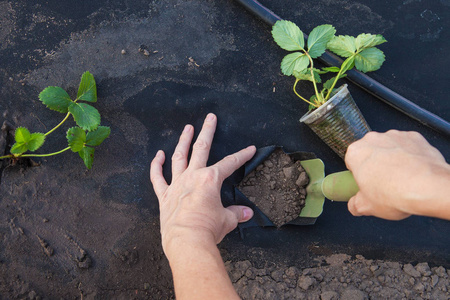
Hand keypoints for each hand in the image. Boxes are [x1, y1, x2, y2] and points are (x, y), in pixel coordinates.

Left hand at [150, 113, 255, 256]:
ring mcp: (176, 185)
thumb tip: (246, 213)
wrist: (186, 242)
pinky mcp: (164, 196)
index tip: (250, 149)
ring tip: (187, 128)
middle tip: (210, 117)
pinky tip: (159, 155)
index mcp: (210, 180)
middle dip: (208, 131)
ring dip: (183, 141)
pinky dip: (156, 166)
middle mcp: (192, 177)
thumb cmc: (207, 230)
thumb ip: (236, 213)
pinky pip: (158, 178)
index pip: (230, 164)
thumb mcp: (227, 220)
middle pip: (201, 148)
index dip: (241, 155)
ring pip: (179, 156)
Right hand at [345, 130, 449, 219]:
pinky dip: (410, 155)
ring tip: (402, 179)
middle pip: (370, 151)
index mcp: (356, 153)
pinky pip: (408, 146)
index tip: (365, 183)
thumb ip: (355, 205)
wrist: (428, 188)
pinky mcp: (415, 137)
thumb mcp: (366, 207)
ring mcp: (395, 136)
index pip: (351, 161)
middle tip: (383, 184)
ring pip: (390, 147)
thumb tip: (355, 205)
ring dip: (393, 159)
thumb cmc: (395, 193)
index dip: (358, 173)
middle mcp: (374, 139)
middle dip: (375, 164)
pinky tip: (414, 171)